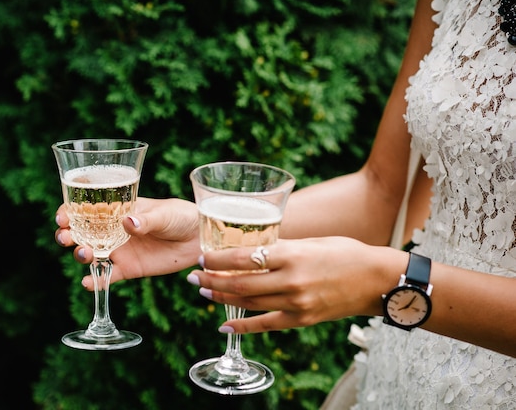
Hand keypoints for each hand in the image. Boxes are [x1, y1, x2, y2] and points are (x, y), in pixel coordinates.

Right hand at [55, 197, 200, 286]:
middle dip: (67, 235)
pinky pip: (108, 276)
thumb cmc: (181, 216)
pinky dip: (96, 281)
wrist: (199, 238)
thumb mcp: (165, 214)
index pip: (86, 210)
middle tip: (66, 237)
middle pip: (81, 233)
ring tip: (85, 253)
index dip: (69, 212)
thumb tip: (128, 223)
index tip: (63, 216)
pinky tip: (88, 283)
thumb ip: (146, 220)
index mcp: (117, 210)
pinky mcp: (129, 268)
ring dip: (81, 254)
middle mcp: (113, 230)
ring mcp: (119, 250)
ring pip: (90, 254)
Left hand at [188, 236, 407, 333]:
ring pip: (248, 302)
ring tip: (204, 291)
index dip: (218, 258)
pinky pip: (266, 324)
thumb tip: (250, 250)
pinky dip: (243, 326)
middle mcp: (290, 280)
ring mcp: (296, 302)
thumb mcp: (310, 242)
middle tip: (194, 276)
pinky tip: (224, 325)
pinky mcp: (302, 319)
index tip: (203, 256)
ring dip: (222, 298)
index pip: (243, 257)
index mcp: (292, 254)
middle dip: (211, 279)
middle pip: (239, 282)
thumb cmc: (344, 253)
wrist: (375, 280)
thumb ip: (281, 248)